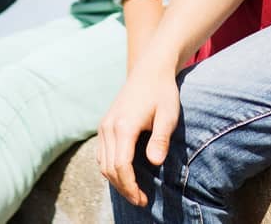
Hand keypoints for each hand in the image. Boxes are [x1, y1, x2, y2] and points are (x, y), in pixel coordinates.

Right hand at [96, 53, 183, 206]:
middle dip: (124, 188)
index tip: (143, 199)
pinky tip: (125, 175)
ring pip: (102, 163)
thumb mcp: (168, 115)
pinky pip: (101, 154)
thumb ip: (161, 139)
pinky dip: (110, 169)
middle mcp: (108, 127)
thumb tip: (154, 163)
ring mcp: (104, 126)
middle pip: (109, 169)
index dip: (130, 187)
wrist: (149, 70)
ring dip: (116, 181)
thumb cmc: (162, 93)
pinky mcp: (104, 125)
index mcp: (123, 126)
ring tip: (135, 192)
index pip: (121, 166)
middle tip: (141, 200)